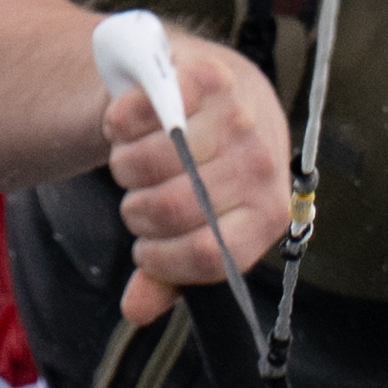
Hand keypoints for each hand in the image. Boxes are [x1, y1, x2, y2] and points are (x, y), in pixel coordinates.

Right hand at [101, 29, 303, 321]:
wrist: (226, 95)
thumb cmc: (211, 170)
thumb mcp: (200, 226)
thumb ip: (170, 273)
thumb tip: (135, 311)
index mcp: (266, 214)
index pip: (207, 254)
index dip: (160, 259)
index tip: (145, 249)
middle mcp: (260, 164)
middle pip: (170, 208)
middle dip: (137, 212)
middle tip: (139, 198)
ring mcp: (236, 117)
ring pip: (150, 162)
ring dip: (124, 167)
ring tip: (134, 163)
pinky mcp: (206, 77)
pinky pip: (141, 113)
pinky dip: (120, 124)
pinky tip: (129, 128)